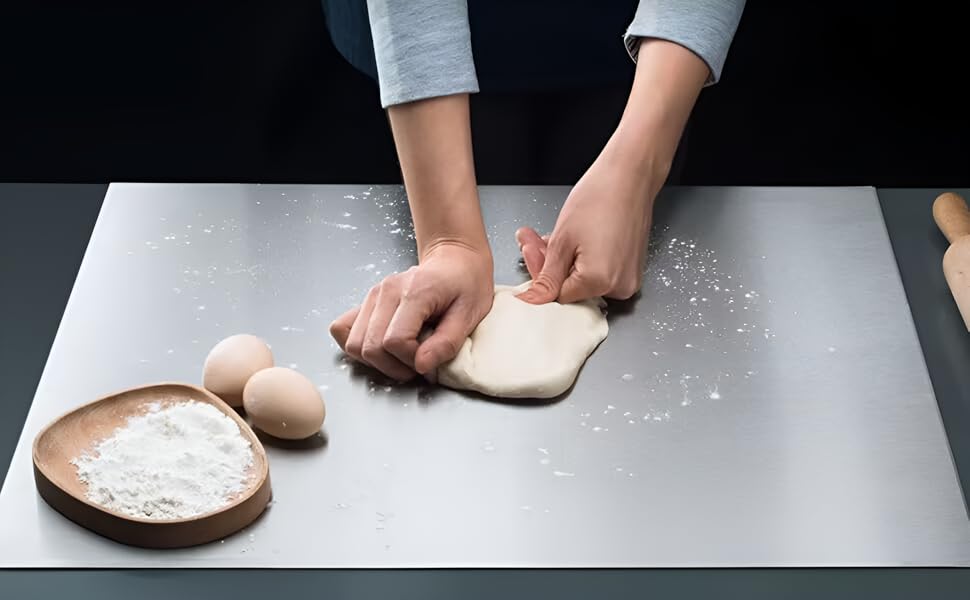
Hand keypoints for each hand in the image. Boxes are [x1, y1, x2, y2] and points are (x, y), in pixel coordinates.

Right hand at [330, 242, 493, 380]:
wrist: (454, 261)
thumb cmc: (465, 285)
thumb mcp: (469, 315)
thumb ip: (446, 343)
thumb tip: (422, 367)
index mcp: (413, 292)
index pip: (395, 341)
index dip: (411, 361)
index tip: (430, 361)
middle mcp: (385, 292)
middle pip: (370, 346)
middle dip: (393, 366)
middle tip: (417, 365)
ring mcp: (372, 296)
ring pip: (353, 344)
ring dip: (376, 361)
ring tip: (402, 358)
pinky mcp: (366, 302)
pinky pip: (344, 330)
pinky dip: (360, 348)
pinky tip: (383, 349)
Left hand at [516, 140, 659, 304]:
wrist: (630, 176)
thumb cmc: (600, 197)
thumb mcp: (562, 240)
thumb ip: (546, 276)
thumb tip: (533, 301)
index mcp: (600, 281)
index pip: (557, 296)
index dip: (540, 275)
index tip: (531, 254)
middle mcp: (619, 287)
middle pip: (571, 289)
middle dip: (549, 265)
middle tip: (534, 240)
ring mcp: (628, 279)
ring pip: (583, 281)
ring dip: (564, 261)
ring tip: (553, 235)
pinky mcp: (631, 270)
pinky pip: (600, 273)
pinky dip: (583, 259)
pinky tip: (574, 240)